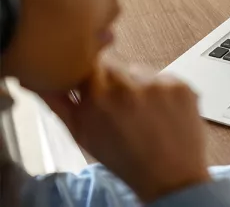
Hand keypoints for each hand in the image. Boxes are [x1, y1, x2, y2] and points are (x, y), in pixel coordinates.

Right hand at [41, 66, 209, 202]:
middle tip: (120, 105)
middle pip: (116, 65)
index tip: (94, 85)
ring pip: (141, 71)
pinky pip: (165, 78)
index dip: (92, 74)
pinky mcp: (182, 85)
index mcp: (98, 96)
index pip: (89, 63)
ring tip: (143, 112)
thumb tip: (39, 80)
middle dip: (114, 81)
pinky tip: (162, 113)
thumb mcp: (82, 134)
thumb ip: (59, 103)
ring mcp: (159, 83)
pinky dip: (162, 91)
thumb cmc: (124, 159)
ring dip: (139, 85)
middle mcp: (129, 85)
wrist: (170, 176)